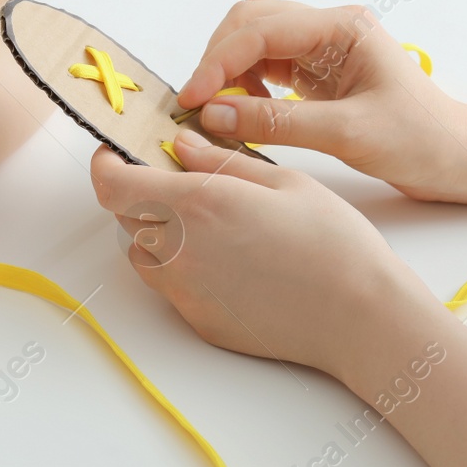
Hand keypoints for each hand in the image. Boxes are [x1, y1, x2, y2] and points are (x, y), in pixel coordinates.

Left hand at [90, 132, 433, 380]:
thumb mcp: (282, 181)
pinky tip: (228, 260)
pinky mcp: (198, 321)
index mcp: (196, 206)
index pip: (113, 185)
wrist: (360, 318)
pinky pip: (170, 286)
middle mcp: (178, 251)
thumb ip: (220, 161)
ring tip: (208, 223)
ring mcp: (185, 292)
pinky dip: (181, 266)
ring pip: (143, 253)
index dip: (106, 164)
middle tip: (178, 180)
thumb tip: (180, 145)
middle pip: (125, 216)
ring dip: (157, 232)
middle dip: (140, 192)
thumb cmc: (333, 244)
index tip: (118, 152)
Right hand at [175, 0, 466, 203]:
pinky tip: (243, 110)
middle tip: (199, 103)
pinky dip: (243, 81)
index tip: (192, 99)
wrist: (458, 158)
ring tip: (220, 108)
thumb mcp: (347, 134)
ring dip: (227, 67)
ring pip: (253, 38)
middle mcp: (330, 28)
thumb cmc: (421, 139)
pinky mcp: (317, 71)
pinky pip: (265, 62)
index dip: (218, 63)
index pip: (260, 31)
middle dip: (217, 58)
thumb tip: (215, 115)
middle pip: (250, 21)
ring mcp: (322, 47)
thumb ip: (277, 123)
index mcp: (342, 27)